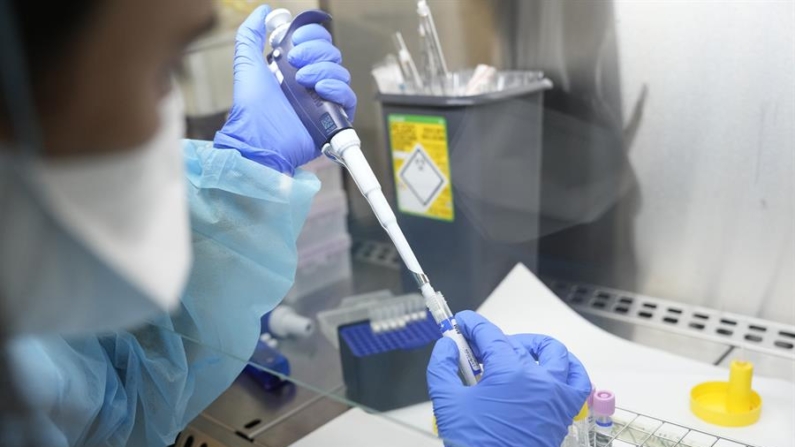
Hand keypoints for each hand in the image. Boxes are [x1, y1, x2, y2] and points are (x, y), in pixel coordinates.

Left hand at [214, 5, 356, 174]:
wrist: (260, 139)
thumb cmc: (252, 108)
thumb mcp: (246, 64)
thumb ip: (250, 35)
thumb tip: (261, 11)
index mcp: (294, 68)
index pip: (317, 43)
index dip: (312, 36)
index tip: (296, 40)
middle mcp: (311, 83)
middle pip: (331, 55)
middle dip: (315, 52)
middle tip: (295, 61)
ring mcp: (323, 100)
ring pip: (340, 73)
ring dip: (323, 70)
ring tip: (302, 81)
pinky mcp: (333, 119)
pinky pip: (348, 96)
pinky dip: (337, 89)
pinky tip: (320, 90)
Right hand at [427, 311, 590, 446]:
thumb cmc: (477, 446)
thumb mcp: (447, 403)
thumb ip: (442, 367)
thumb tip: (446, 347)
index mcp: (510, 373)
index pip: (490, 334)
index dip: (472, 325)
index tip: (462, 324)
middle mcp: (538, 380)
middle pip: (515, 343)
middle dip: (492, 339)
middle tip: (474, 348)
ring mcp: (555, 395)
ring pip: (554, 354)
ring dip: (534, 346)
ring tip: (515, 350)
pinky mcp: (563, 411)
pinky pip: (577, 380)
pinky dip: (568, 368)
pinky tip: (551, 369)